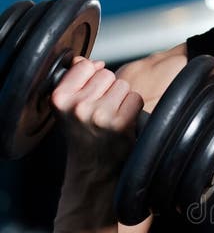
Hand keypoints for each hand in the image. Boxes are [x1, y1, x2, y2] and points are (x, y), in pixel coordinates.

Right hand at [50, 56, 143, 171]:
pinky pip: (135, 99)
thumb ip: (75, 79)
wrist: (93, 171)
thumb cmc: (83, 135)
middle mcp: (78, 106)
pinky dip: (133, 109)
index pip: (84, 65)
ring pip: (122, 85)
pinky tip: (123, 123)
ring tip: (112, 117)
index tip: (91, 94)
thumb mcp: (68, 106)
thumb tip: (94, 62)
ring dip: (121, 99)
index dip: (92, 77)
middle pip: (106, 74)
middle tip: (102, 111)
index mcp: (60, 98)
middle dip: (108, 89)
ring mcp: (100, 115)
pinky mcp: (120, 124)